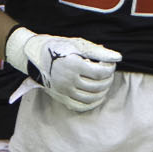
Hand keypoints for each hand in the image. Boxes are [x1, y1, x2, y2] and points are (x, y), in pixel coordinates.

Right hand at [4, 25, 122, 112]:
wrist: (34, 56)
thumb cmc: (58, 47)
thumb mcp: (77, 44)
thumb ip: (98, 52)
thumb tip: (118, 57)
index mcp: (73, 65)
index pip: (100, 72)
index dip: (110, 69)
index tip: (110, 64)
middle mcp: (68, 80)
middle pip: (97, 85)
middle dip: (108, 79)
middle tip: (108, 72)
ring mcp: (64, 90)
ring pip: (91, 97)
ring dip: (103, 91)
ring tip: (104, 83)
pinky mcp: (61, 97)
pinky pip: (81, 106)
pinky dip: (93, 103)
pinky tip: (98, 96)